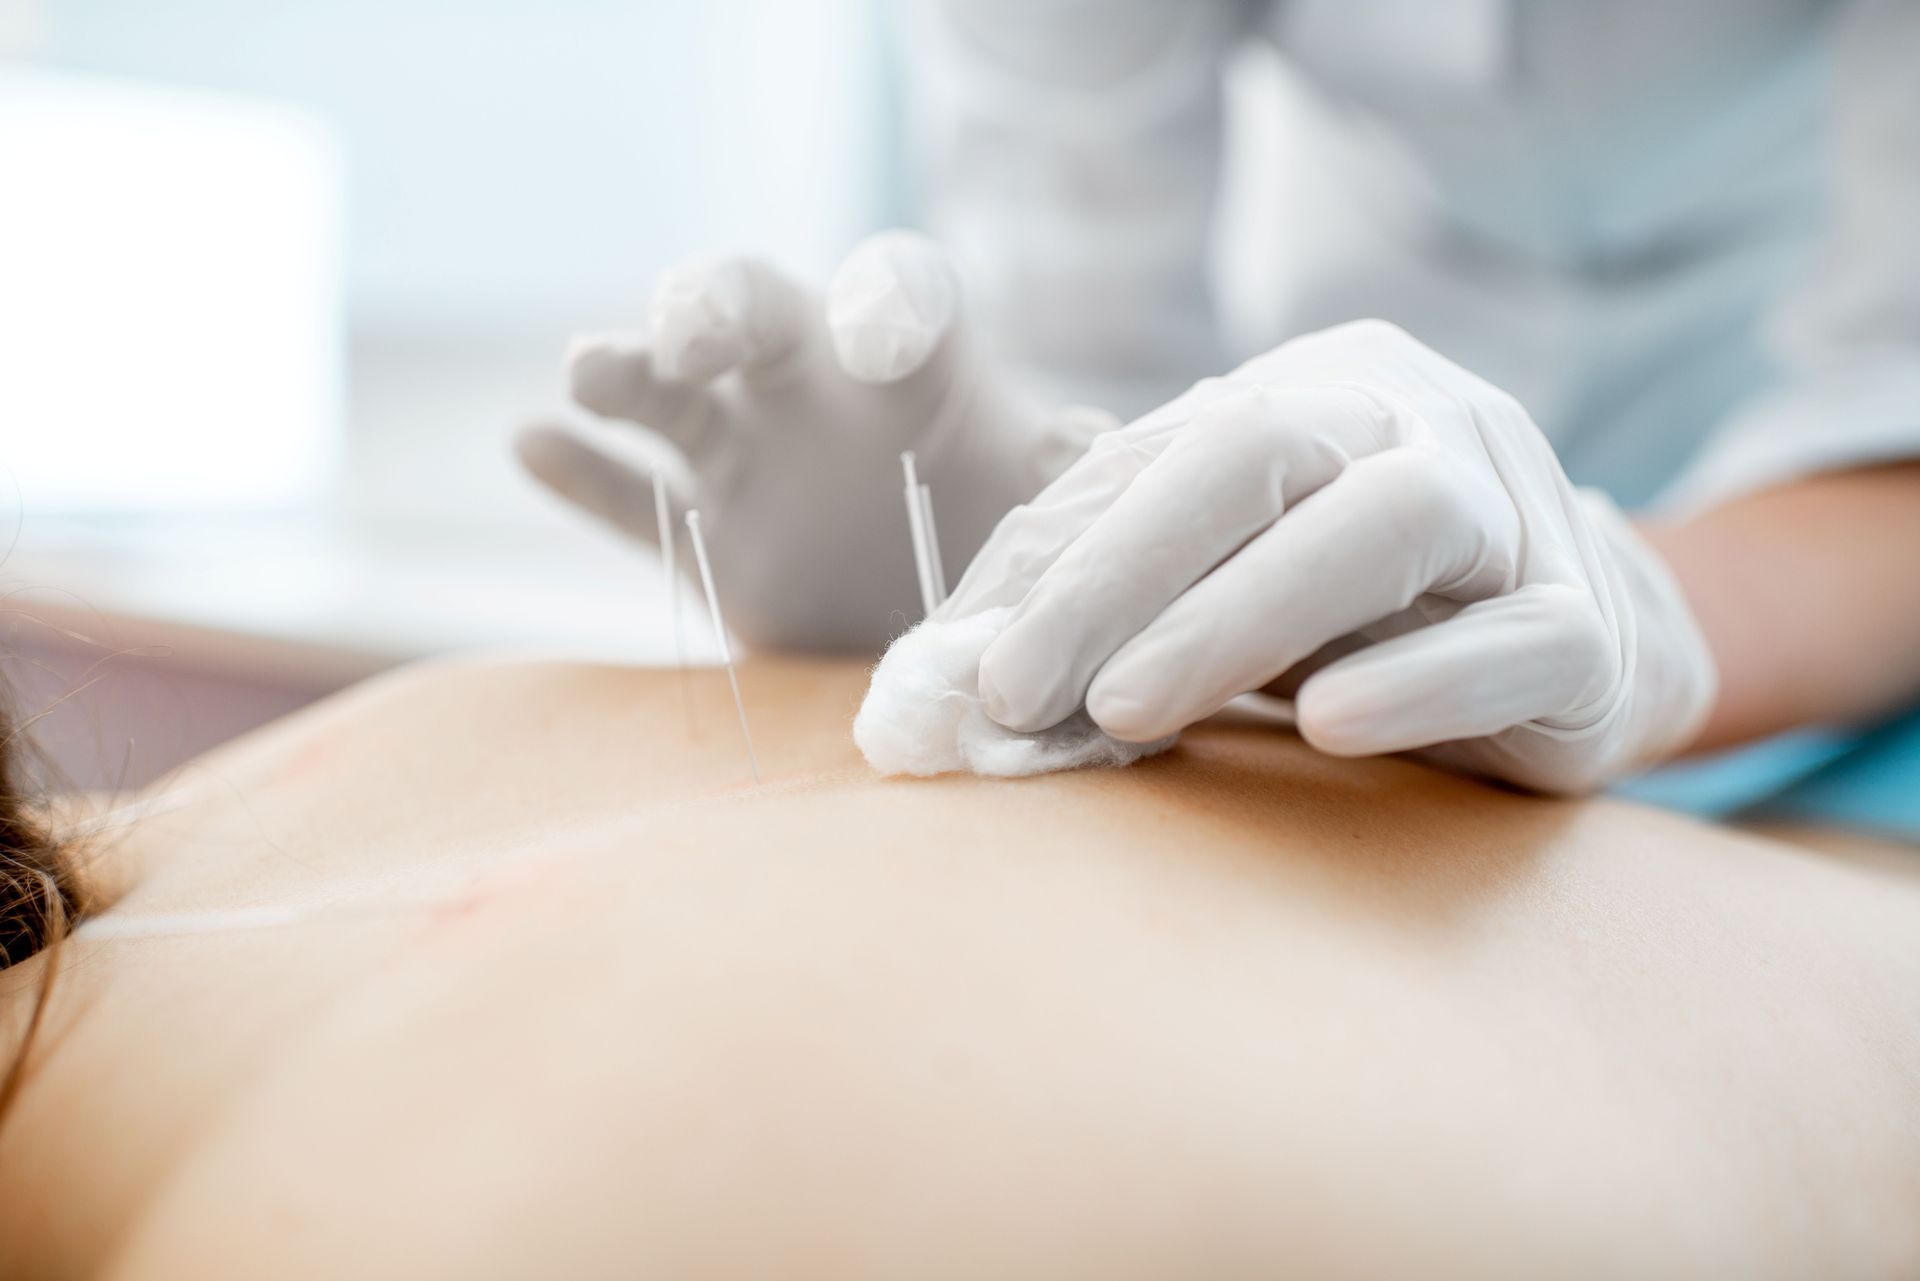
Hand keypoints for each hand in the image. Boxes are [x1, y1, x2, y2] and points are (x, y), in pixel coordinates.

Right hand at [516, 232, 1112, 652]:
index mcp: (919, 369)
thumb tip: (1088, 442)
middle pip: (755, 309)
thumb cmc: (1016, 549)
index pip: (896, 296)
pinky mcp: (704, 534)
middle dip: (719, 305)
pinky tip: (530, 444)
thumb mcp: (1054, 514)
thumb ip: (1066, 476)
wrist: (956, 639)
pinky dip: (581, 476)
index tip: (881, 346)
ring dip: (626, 370)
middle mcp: (819, 388)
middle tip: (691, 331)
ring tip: (588, 370)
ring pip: (671, 393)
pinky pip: (630, 501)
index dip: (887, 307)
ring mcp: (749, 455)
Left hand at [944, 321, 1717, 792]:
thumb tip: (948, 659)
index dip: (1055, 556)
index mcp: (1319, 389)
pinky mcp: (1588, 634)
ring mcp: (1517, 513)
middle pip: (1263, 453)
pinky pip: (1516, 640)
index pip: (1166, 453)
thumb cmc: (1357, 620)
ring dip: (1244, 614)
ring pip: (1391, 521)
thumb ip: (1109, 592)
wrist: (1568, 656)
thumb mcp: (1224, 587)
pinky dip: (1419, 680)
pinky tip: (1330, 727)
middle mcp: (1420, 418)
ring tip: (1127, 707)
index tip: (960, 665)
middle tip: (1018, 691)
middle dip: (1122, 571)